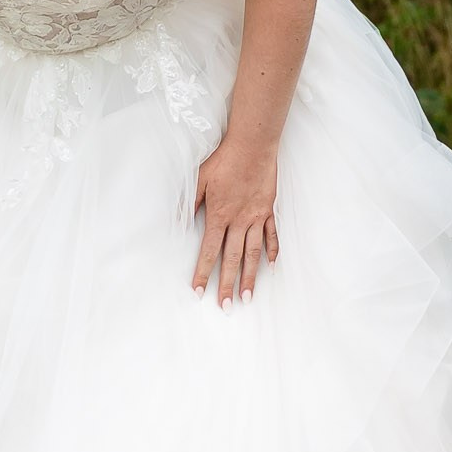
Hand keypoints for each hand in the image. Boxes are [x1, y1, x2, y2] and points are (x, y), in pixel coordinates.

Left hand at [192, 136, 279, 304]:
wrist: (252, 146)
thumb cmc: (223, 160)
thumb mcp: (198, 179)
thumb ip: (190, 202)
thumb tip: (179, 220)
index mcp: (218, 215)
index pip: (208, 251)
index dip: (203, 272)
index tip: (199, 291)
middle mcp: (239, 221)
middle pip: (232, 258)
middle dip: (228, 284)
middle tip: (227, 306)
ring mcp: (256, 217)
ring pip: (253, 253)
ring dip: (251, 277)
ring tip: (249, 298)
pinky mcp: (268, 210)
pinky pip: (271, 235)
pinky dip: (273, 252)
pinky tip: (272, 267)